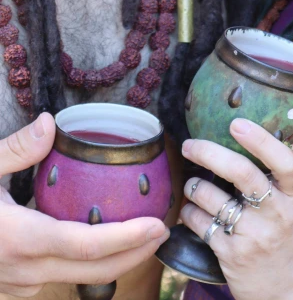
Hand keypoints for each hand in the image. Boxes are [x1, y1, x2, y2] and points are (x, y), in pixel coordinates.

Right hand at [0, 114, 169, 296]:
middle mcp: (22, 270)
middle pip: (92, 271)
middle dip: (133, 254)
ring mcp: (15, 285)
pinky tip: (91, 239)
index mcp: (19, 238)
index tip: (156, 226)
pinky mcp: (9, 288)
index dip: (126, 239)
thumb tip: (48, 123)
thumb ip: (14, 150)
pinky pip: (53, 277)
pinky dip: (80, 263)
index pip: (85, 246)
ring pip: (74, 277)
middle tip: (162, 231)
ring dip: (110, 261)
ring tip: (136, 233)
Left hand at [180, 118, 292, 299]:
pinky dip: (189, 211)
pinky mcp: (232, 254)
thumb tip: (238, 132)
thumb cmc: (284, 232)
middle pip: (242, 173)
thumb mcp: (290, 202)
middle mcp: (277, 213)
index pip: (285, 162)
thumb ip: (272, 175)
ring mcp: (254, 235)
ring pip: (212, 197)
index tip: (237, 123)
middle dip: (209, 153)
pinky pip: (200, 223)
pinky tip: (191, 209)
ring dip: (193, 186)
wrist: (289, 286)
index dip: (261, 140)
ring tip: (191, 184)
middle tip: (190, 145)